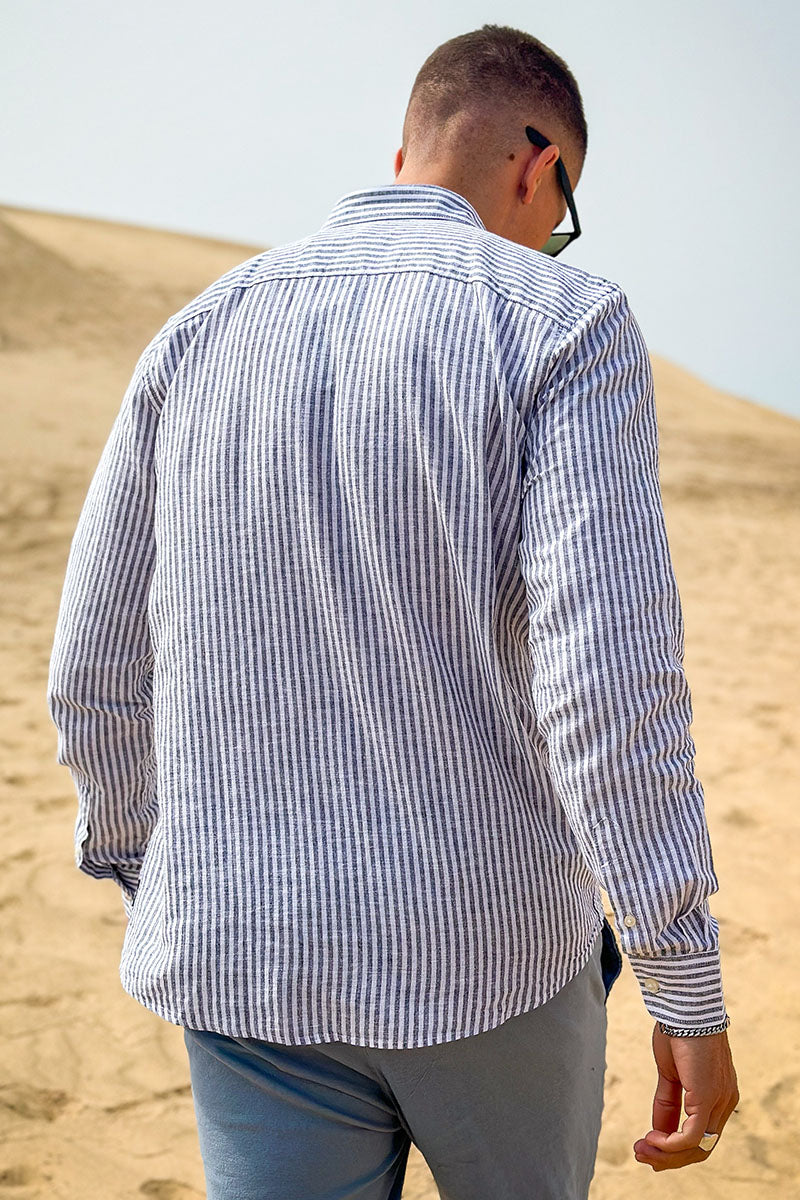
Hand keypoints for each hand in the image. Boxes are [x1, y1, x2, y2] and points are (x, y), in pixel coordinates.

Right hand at [633, 1023, 738, 1170]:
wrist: (684, 1005)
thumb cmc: (678, 1030)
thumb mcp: (670, 1072)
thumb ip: (668, 1101)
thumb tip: (657, 1129)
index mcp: (719, 1096)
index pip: (702, 1136)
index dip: (674, 1148)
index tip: (648, 1146)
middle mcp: (725, 1103)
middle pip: (700, 1148)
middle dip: (668, 1157)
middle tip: (640, 1154)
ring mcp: (719, 1102)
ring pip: (697, 1148)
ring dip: (666, 1155)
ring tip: (641, 1150)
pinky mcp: (707, 1098)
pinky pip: (691, 1136)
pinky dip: (669, 1144)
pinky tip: (651, 1138)